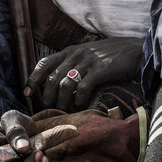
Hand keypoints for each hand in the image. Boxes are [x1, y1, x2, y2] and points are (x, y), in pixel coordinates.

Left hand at [24, 36, 142, 110]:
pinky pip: (83, 88)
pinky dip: (79, 100)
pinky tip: (80, 107)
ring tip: (64, 112)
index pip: (44, 63)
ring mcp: (87, 62)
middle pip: (52, 78)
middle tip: (48, 110)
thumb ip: (71, 64)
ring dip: (62, 102)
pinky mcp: (100, 70)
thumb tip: (56, 84)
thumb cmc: (108, 56)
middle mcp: (75, 55)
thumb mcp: (85, 55)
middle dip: (47, 97)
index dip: (33, 79)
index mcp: (69, 51)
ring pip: (65, 85)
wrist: (134, 49)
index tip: (27, 94)